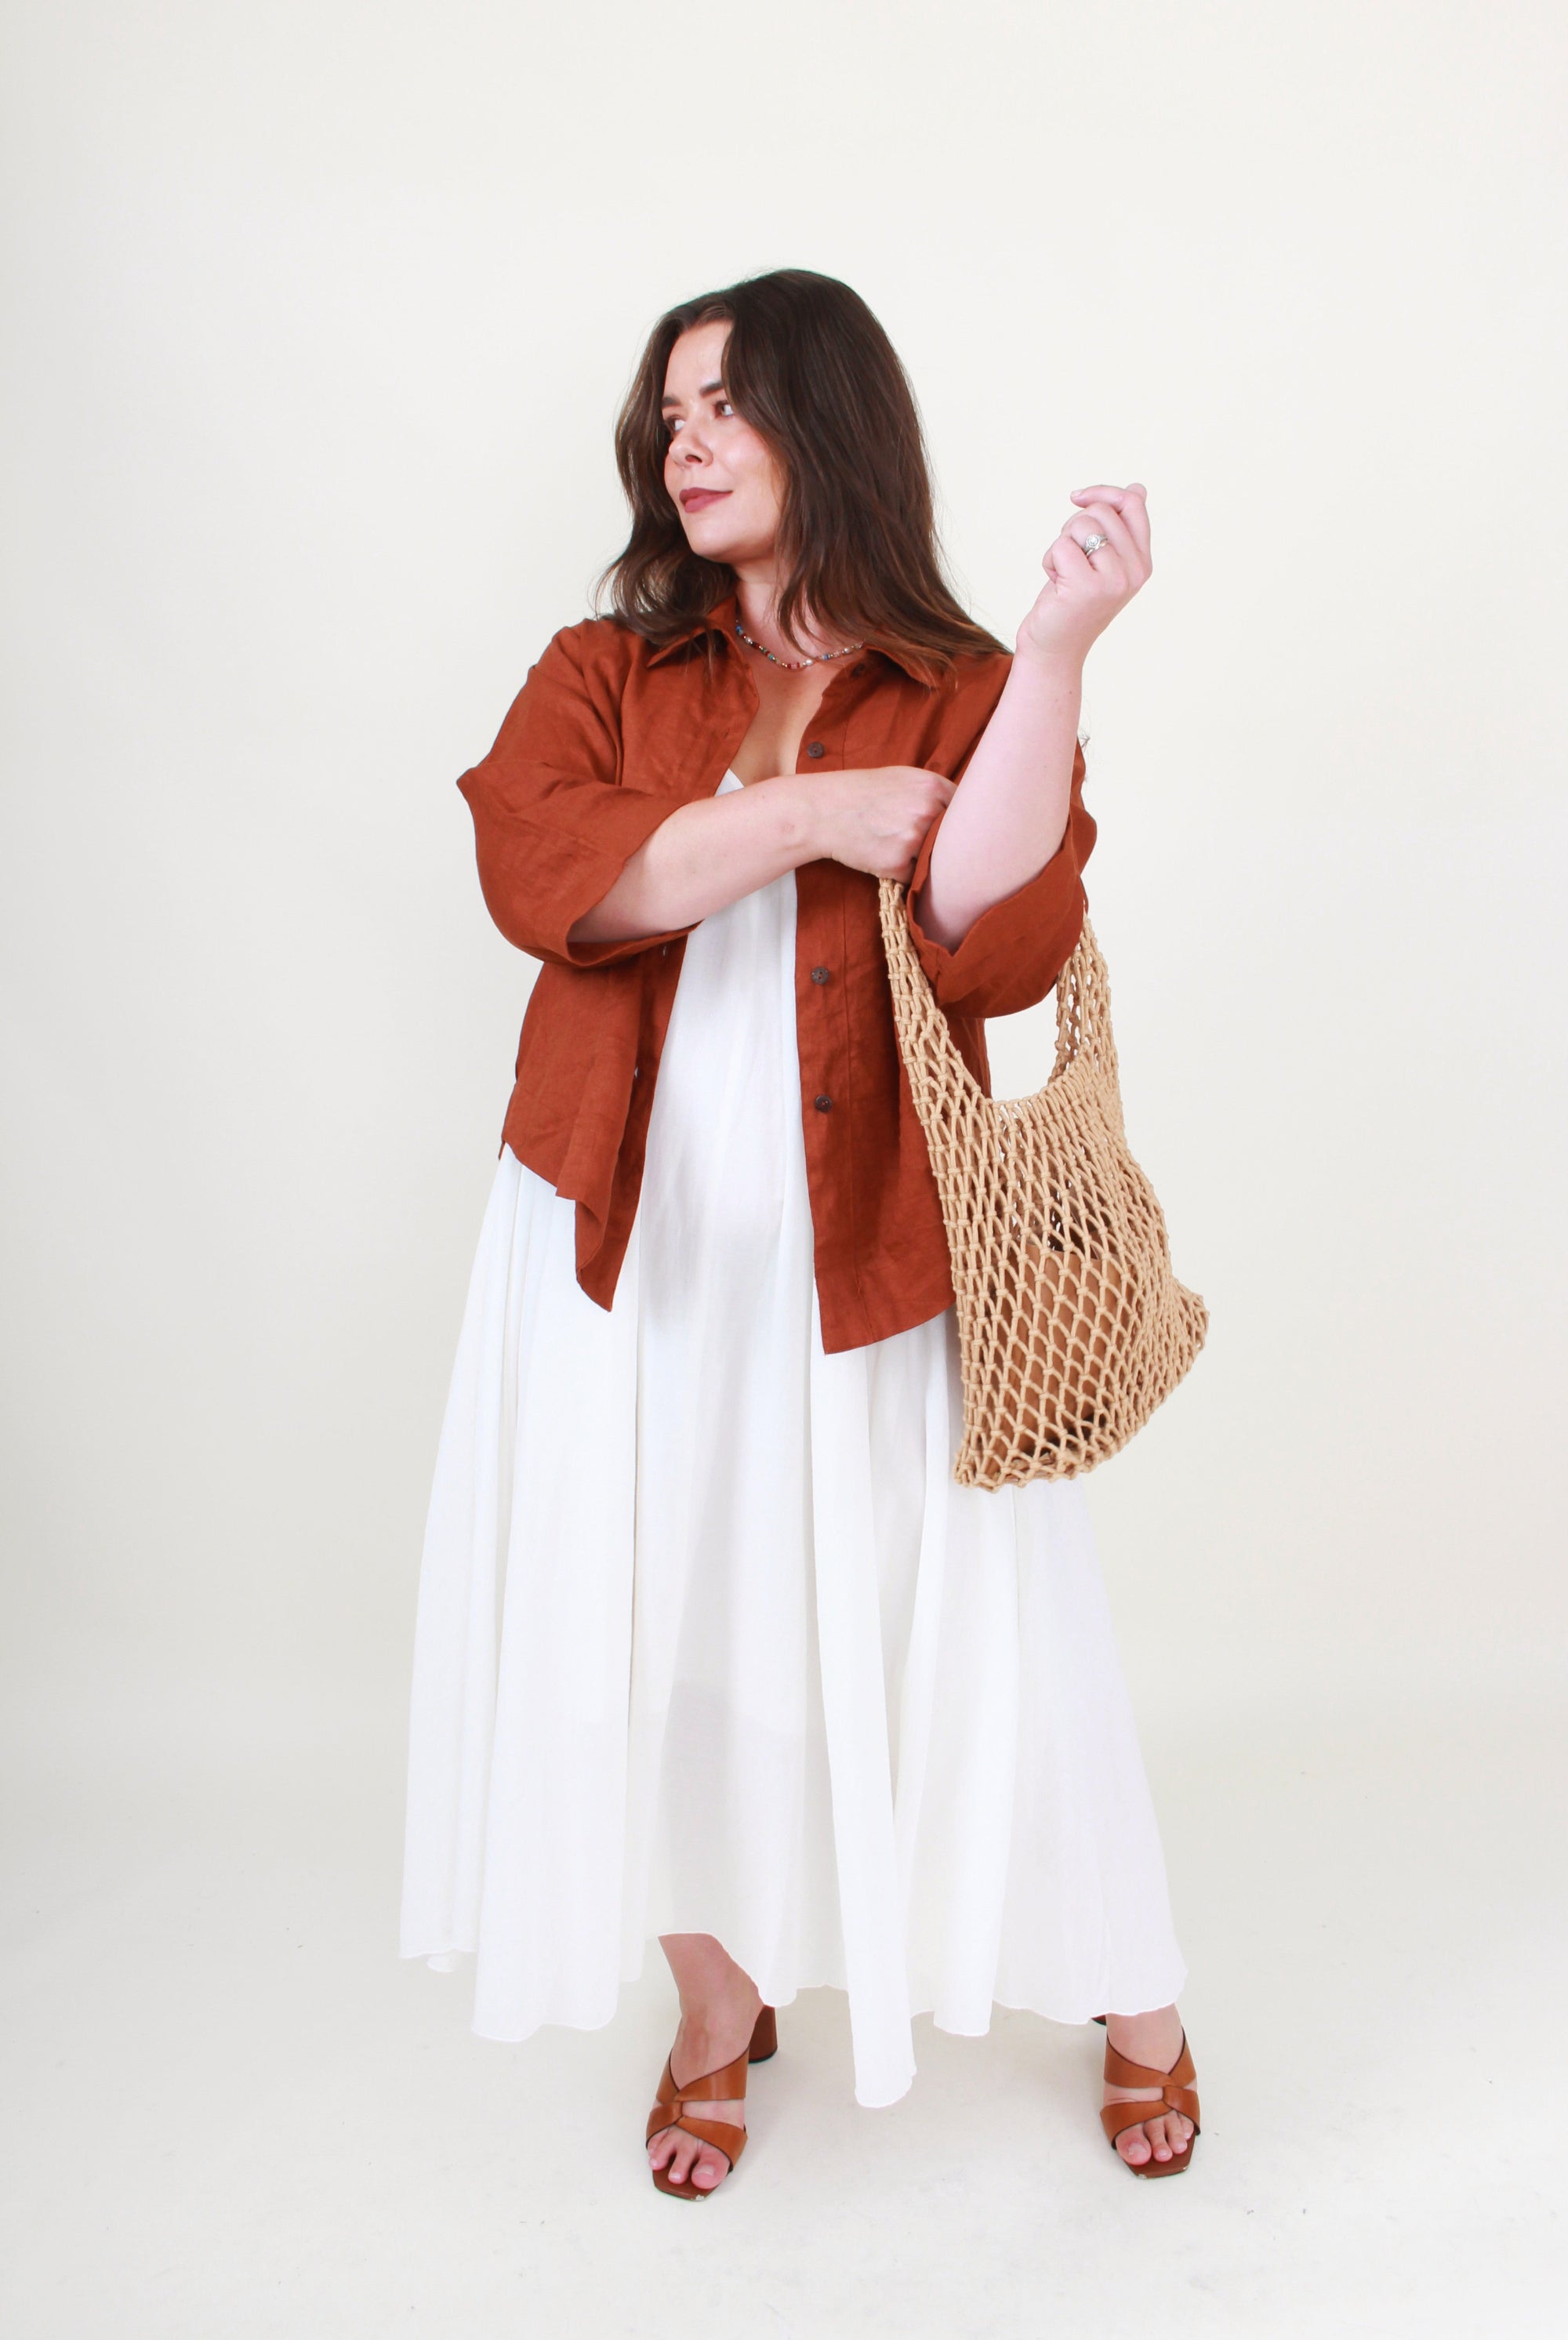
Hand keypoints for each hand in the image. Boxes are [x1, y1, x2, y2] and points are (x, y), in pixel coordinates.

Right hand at [808, 764, 955, 879]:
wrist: (824, 810)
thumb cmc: (862, 793)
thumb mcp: (903, 778)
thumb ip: (934, 793)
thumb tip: (965, 813)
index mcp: (932, 787)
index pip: (968, 813)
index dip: (961, 825)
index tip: (954, 831)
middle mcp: (927, 811)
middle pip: (956, 840)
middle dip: (945, 846)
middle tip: (928, 846)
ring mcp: (913, 839)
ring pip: (936, 861)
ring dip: (924, 860)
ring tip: (899, 848)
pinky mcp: (897, 864)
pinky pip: (914, 876)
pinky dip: (904, 873)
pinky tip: (885, 857)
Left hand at [1016, 483, 1152, 669]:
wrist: (1055, 647)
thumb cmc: (1073, 601)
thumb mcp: (1102, 561)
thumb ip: (1119, 528)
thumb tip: (1138, 488)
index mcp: (1143, 562)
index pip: (1133, 504)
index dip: (1103, 492)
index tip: (1078, 498)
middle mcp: (1135, 572)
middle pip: (1101, 511)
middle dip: (1074, 526)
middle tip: (1070, 559)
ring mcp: (1114, 580)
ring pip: (1081, 525)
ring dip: (1061, 545)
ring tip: (1064, 574)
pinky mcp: (1087, 588)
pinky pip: (1061, 546)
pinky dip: (1049, 561)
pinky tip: (1055, 585)